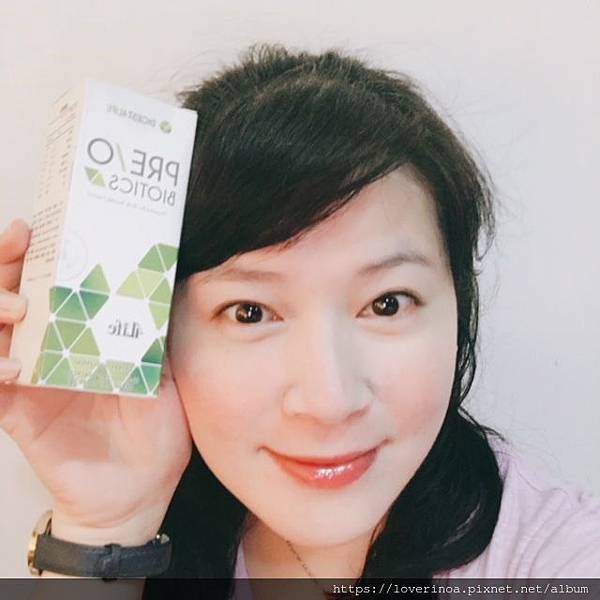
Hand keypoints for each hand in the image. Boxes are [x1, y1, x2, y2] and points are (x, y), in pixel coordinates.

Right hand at [0, 219, 192, 537]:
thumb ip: (155, 332)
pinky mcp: (18, 413)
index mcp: (84, 334)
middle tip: (21, 242)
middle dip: (7, 264)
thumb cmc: (155, 427)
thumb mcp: (164, 369)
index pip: (51, 284)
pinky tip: (14, 365)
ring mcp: (31, 378)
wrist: (141, 487)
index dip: (38, 254)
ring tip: (20, 306)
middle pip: (11, 295)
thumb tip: (163, 282)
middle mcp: (50, 348)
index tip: (40, 226)